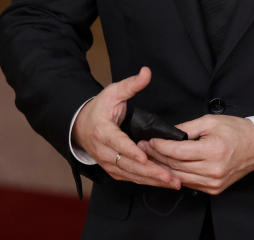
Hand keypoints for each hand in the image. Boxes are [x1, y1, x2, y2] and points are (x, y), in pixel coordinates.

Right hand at [72, 66, 179, 188]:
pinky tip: (162, 182)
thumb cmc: (100, 108)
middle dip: (150, 171)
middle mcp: (103, 151)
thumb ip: (131, 84)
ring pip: (130, 174)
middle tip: (170, 176)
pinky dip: (146, 181)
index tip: (144, 156)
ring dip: (151, 179)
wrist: (81, 125)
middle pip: (128, 164)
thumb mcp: (114, 92)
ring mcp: (107, 162)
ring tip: (172, 182)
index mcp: (103, 131)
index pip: (118, 143)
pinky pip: (130, 177)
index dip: (131, 151)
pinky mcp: (113, 169)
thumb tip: (146, 72)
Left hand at [142, 115, 253, 194]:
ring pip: (179, 178)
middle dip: (157, 156)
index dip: (160, 146)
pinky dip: (177, 175)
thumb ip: (187, 127)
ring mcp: (213, 182)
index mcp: (213, 151)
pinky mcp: (214, 189)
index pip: (177, 152)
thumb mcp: (211, 121)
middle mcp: (213, 170)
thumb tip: (166, 133)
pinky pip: (189, 183)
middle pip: (175, 166)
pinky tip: (169, 167)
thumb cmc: (237, 130)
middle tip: (144, 148)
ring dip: (163, 168)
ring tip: (152, 158)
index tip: (149, 140)